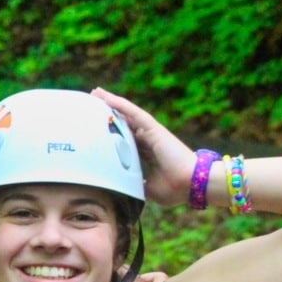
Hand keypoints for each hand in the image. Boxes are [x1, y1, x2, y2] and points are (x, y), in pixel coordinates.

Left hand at [92, 87, 195, 208]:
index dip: (110, 130)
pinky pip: (134, 113)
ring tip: (95, 92)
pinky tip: (106, 96)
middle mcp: (148, 139)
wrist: (191, 184)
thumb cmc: (175, 188)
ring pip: (127, 113)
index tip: (95, 126)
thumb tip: (120, 189)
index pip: (124, 138)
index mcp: (146, 153)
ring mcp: (151, 132)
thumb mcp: (147, 188)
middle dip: (107, 111)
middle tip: (91, 102)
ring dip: (111, 102)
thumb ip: (135, 185)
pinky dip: (120, 104)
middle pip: (123, 121)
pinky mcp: (154, 129)